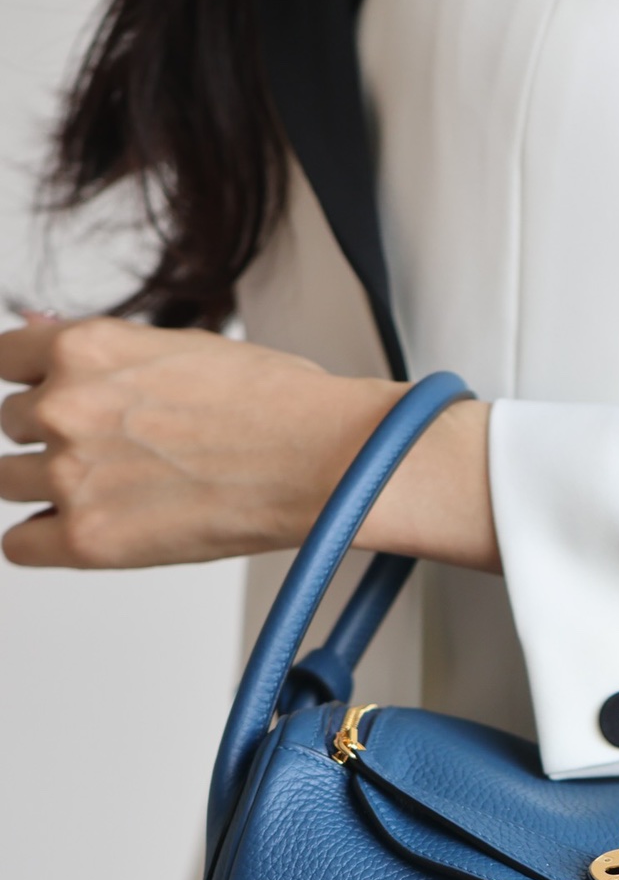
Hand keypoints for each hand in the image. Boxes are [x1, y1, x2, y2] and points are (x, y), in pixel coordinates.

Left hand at [0, 316, 498, 571]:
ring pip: (8, 481)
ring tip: (106, 493)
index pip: (5, 359)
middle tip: (104, 453)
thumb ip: (104, 351)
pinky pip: (20, 546)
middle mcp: (67, 407)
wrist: (324, 461)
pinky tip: (78, 536)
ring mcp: (72, 475)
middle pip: (11, 424)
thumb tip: (45, 333)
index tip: (47, 399)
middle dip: (49, 437)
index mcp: (86, 347)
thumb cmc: (280, 407)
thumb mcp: (181, 344)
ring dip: (46, 488)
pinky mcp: (89, 540)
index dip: (30, 384)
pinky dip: (42, 543)